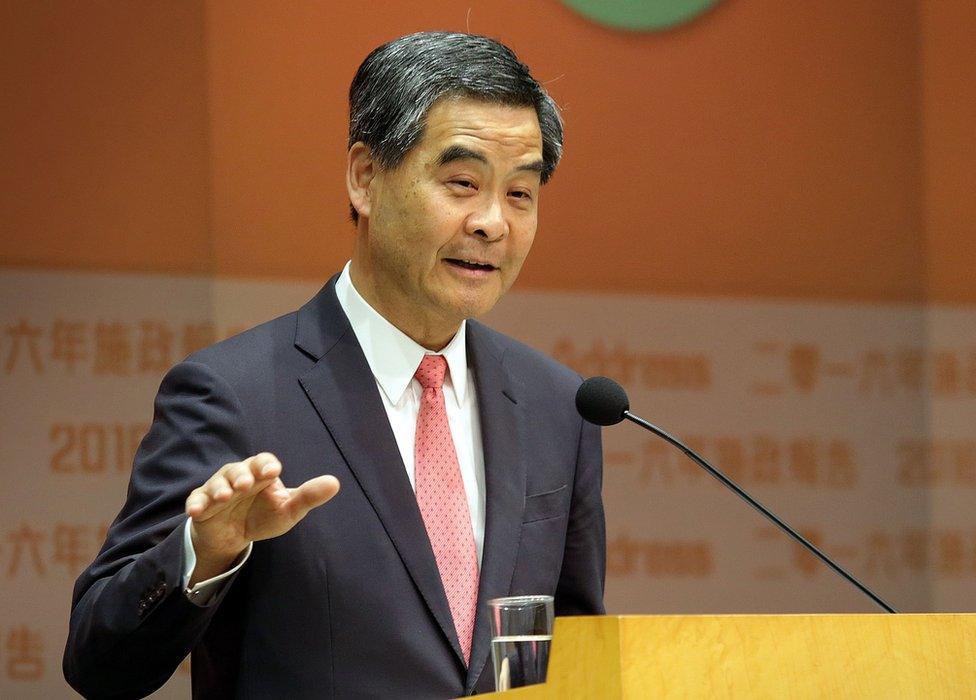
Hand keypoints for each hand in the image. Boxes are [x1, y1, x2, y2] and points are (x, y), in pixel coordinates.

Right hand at [185, 452, 338, 583]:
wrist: (235, 536)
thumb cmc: (264, 516)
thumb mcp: (288, 510)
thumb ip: (308, 497)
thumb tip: (335, 483)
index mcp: (260, 474)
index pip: (263, 462)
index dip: (266, 465)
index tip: (273, 471)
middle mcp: (238, 477)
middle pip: (238, 469)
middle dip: (241, 475)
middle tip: (245, 485)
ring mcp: (217, 489)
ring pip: (217, 482)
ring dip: (220, 488)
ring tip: (225, 497)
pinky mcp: (201, 504)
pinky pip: (196, 501)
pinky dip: (195, 504)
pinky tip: (196, 510)